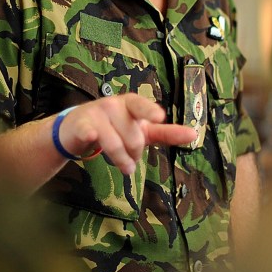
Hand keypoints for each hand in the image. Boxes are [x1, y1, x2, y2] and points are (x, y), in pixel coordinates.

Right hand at [56, 94, 195, 174]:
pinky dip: (91, 135)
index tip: (159, 117)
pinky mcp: (81, 125)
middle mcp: (113, 105)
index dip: (149, 111)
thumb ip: (166, 132)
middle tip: (132, 159)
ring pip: (114, 143)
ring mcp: (96, 114)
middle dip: (135, 153)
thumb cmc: (115, 126)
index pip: (141, 105)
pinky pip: (88, 132)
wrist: (77, 127)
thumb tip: (194, 134)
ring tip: (126, 168)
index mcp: (130, 103)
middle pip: (133, 136)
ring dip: (121, 160)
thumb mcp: (141, 129)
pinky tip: (92, 137)